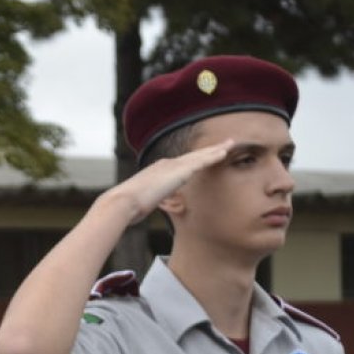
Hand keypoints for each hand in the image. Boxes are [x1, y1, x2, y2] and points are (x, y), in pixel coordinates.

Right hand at [101, 140, 233, 225]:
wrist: (123, 202)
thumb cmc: (127, 206)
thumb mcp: (139, 203)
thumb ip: (146, 201)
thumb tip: (142, 208)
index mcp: (157, 171)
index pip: (180, 163)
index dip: (193, 159)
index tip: (203, 156)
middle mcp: (166, 165)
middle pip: (192, 156)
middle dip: (208, 150)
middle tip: (223, 144)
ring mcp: (172, 166)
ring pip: (199, 156)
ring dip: (215, 149)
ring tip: (229, 145)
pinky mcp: (179, 172)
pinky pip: (201, 162)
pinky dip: (213, 156)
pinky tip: (224, 153)